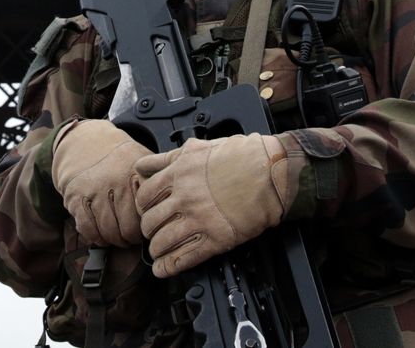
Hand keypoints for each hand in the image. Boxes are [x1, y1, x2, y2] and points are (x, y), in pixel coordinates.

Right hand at [51, 119, 150, 246]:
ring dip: (115, 240)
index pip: (148, 212)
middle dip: (132, 239)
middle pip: (129, 227)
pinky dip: (96, 237)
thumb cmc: (118, 158)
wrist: (83, 142)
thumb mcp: (142, 161)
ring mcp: (93, 189)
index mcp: (136, 172)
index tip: (150, 227)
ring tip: (119, 238)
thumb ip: (157, 182)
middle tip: (133, 238)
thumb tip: (171, 209)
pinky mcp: (75, 196)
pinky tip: (101, 235)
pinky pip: (88, 228)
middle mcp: (115, 180)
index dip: (150, 226)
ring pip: (108, 231)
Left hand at [133, 133, 294, 277]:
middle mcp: (183, 198)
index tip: (145, 210)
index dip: (142, 205)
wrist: (272, 172)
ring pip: (161, 242)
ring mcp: (197, 220)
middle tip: (154, 231)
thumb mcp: (200, 146)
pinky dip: (168, 267)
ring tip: (159, 251)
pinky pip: (182, 258)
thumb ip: (173, 157)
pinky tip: (164, 269)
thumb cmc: (244, 156)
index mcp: (178, 174)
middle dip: (148, 229)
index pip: (144, 195)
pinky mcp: (214, 239)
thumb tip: (154, 164)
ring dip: (157, 249)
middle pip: (149, 221)